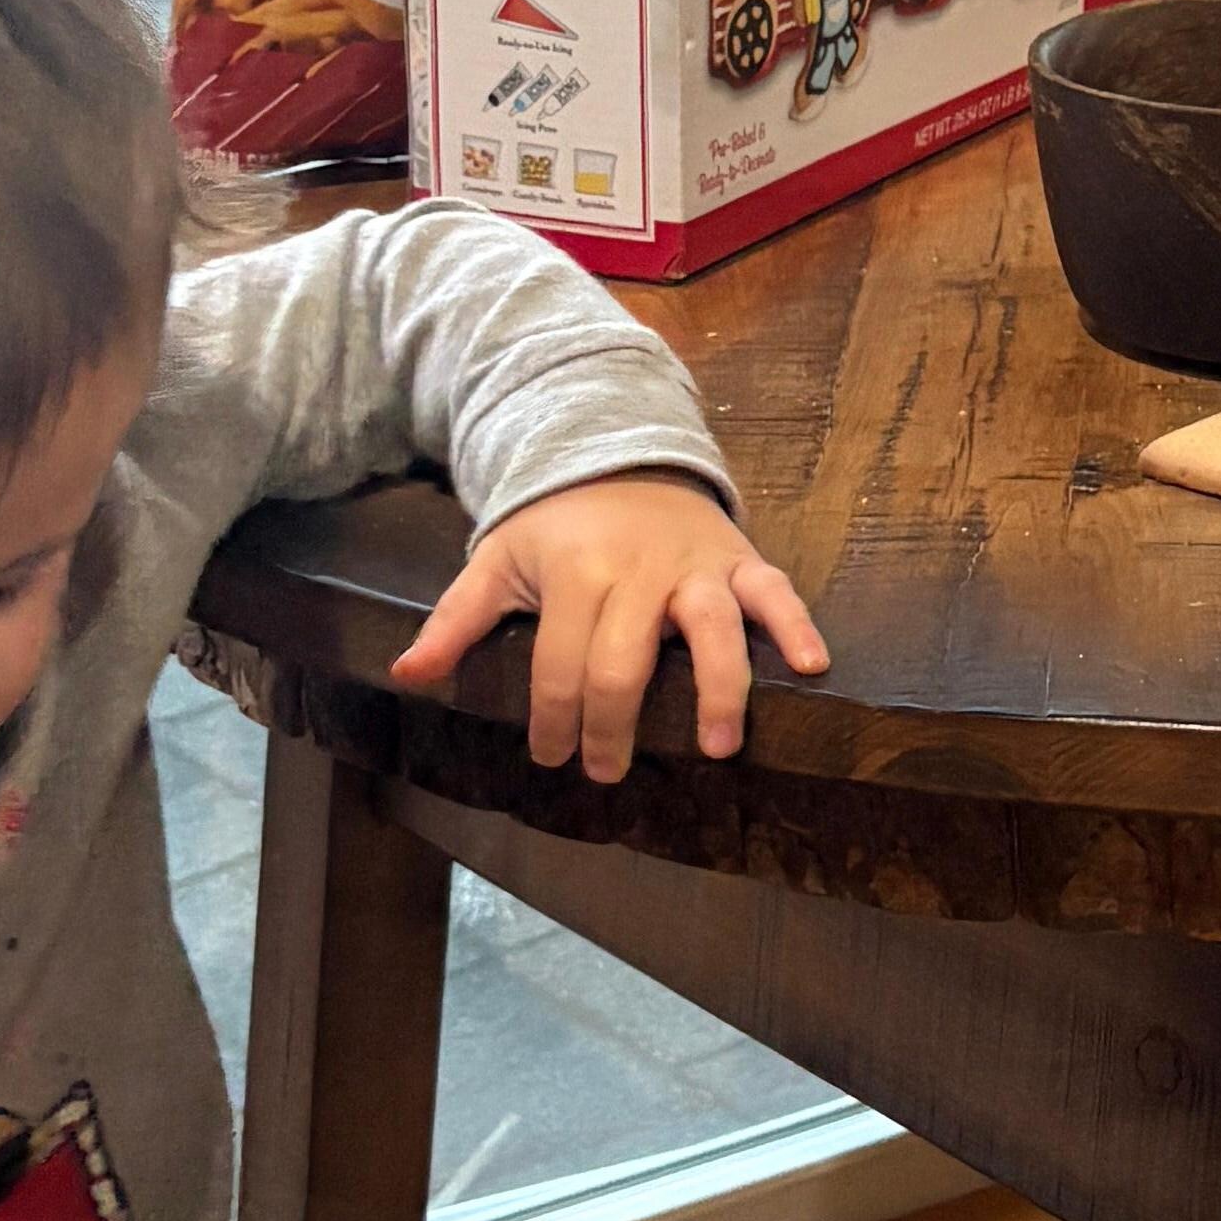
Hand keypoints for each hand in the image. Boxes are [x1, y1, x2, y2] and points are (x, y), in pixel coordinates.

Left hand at [389, 466, 829, 778]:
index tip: (550, 756)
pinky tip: (813, 666)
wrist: (618, 450)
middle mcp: (639, 569)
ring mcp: (695, 565)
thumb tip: (407, 678)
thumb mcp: (496, 561)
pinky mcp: (739, 557)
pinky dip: (796, 625)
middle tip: (607, 770)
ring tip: (717, 747)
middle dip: (615, 724)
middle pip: (627, 660)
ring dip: (718, 690)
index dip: (554, 719)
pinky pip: (774, 590)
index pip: (562, 663)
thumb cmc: (555, 523)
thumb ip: (456, 621)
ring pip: (711, 628)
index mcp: (576, 573)